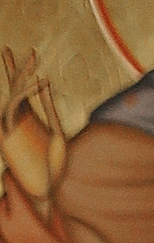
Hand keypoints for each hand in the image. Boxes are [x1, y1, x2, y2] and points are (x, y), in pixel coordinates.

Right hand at [1, 52, 67, 209]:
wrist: (46, 191)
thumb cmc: (54, 167)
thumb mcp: (58, 132)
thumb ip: (50, 108)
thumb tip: (44, 81)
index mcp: (28, 117)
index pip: (22, 89)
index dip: (25, 71)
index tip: (33, 53)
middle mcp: (18, 118)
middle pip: (15, 87)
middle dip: (21, 68)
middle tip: (32, 51)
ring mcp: (11, 125)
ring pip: (13, 94)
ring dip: (23, 77)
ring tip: (34, 62)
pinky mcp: (7, 132)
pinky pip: (13, 106)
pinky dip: (26, 93)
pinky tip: (40, 83)